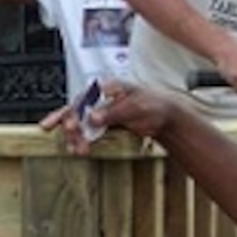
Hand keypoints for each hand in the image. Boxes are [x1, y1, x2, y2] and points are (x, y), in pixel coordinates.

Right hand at [40, 80, 182, 155]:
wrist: (165, 118)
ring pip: (79, 123)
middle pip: (76, 110)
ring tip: (76, 149)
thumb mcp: (135, 106)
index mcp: (106, 87)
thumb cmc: (154, 104)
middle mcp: (99, 98)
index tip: (72, 125)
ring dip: (74, 136)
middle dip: (71, 125)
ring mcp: (99, 112)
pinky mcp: (102, 125)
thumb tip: (92, 117)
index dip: (74, 111)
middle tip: (72, 136)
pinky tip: (77, 149)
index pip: (83, 98)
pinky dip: (80, 141)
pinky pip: (86, 132)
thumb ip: (113, 111)